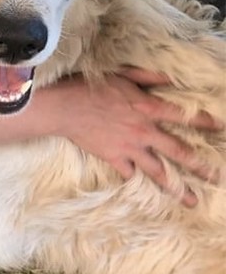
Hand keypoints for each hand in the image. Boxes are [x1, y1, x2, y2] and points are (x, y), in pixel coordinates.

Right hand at [50, 68, 220, 205]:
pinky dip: (137, 178)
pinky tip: (145, 187)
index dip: (206, 122)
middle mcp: (144, 131)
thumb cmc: (90, 86)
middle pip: (179, 152)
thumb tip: (171, 77)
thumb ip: (148, 76)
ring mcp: (130, 148)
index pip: (185, 116)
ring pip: (159, 171)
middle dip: (201, 165)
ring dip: (176, 187)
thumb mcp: (122, 73)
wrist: (63, 107)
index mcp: (149, 108)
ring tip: (192, 200)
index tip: (222, 128)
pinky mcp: (113, 158)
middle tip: (217, 177)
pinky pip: (129, 173)